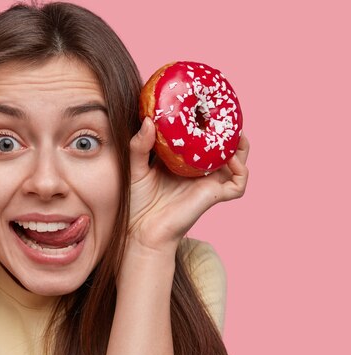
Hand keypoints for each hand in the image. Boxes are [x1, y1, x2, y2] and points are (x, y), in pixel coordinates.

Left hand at [127, 118, 248, 251]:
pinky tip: (231, 160)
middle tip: (224, 112)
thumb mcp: (135, 168)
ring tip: (236, 131)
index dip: (204, 122)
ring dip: (240, 146)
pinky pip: (238, 183)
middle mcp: (199, 170)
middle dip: (227, 130)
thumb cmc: (137, 202)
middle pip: (221, 146)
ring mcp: (208, 183)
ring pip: (236, 161)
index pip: (198, 137)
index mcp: (182, 161)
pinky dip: (240, 170)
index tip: (203, 102)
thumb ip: (139, 146)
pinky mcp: (214, 196)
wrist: (141, 231)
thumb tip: (147, 120)